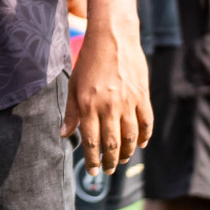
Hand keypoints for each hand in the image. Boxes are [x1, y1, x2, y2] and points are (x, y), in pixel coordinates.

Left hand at [63, 26, 150, 175]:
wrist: (112, 38)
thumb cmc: (88, 61)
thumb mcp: (74, 84)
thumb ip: (71, 111)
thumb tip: (64, 134)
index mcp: (88, 105)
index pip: (91, 141)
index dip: (92, 159)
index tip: (93, 171)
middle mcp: (108, 107)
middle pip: (111, 144)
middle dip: (109, 162)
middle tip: (107, 171)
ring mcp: (128, 103)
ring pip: (129, 138)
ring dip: (126, 153)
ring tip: (122, 160)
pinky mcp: (142, 97)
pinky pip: (145, 123)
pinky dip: (144, 137)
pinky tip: (139, 144)